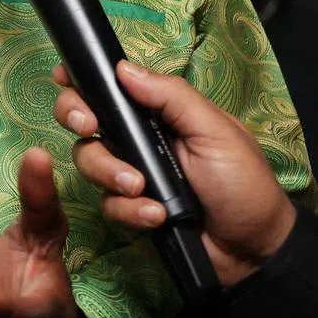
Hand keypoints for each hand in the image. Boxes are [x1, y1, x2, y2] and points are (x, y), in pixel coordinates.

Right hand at [54, 60, 296, 286]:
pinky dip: (129, 210)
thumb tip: (121, 68)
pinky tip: (157, 215)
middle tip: (90, 128)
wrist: (254, 250)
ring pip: (88, 161)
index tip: (63, 79)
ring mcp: (129, 174)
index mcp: (155, 113)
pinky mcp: (128, 209)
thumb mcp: (215, 131)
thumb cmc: (241, 182)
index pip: (109, 88)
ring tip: (142, 188)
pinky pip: (106, 203)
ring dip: (109, 172)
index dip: (80, 80)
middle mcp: (136, 139)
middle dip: (76, 118)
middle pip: (82, 119)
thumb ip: (172, 97)